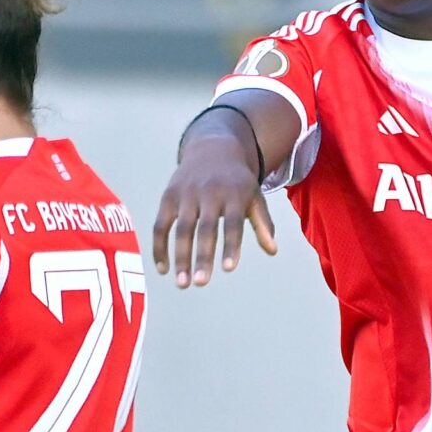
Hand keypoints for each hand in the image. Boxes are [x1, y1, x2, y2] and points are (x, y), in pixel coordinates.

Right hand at [152, 133, 277, 288]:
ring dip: (180, 257)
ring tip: (182, 283)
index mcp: (233, 194)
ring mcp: (186, 194)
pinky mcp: (168, 197)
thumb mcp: (254, 196)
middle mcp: (209, 193)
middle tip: (201, 283)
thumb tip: (272, 251)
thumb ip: (263, 223)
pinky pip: (160, 225)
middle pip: (204, 228)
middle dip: (202, 256)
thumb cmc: (237, 182)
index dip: (230, 245)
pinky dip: (159, 247)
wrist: (212, 148)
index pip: (232, 223)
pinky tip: (164, 269)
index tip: (228, 269)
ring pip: (181, 229)